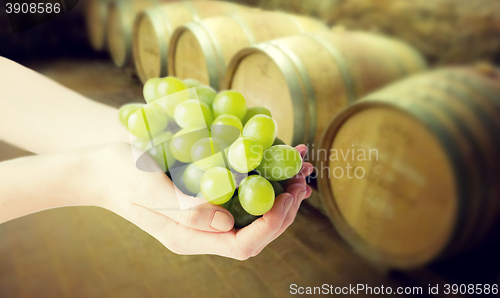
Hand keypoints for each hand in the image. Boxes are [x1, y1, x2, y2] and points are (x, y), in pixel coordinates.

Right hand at [84, 143, 312, 259]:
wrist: (101, 168)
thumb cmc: (119, 174)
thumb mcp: (147, 188)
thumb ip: (183, 209)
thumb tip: (226, 222)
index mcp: (188, 238)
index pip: (241, 245)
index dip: (271, 224)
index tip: (287, 194)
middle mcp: (201, 232)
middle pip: (255, 233)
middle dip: (285, 208)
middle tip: (302, 176)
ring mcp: (204, 217)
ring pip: (253, 215)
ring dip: (280, 193)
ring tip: (300, 168)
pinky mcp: (205, 198)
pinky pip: (241, 196)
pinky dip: (263, 180)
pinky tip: (275, 160)